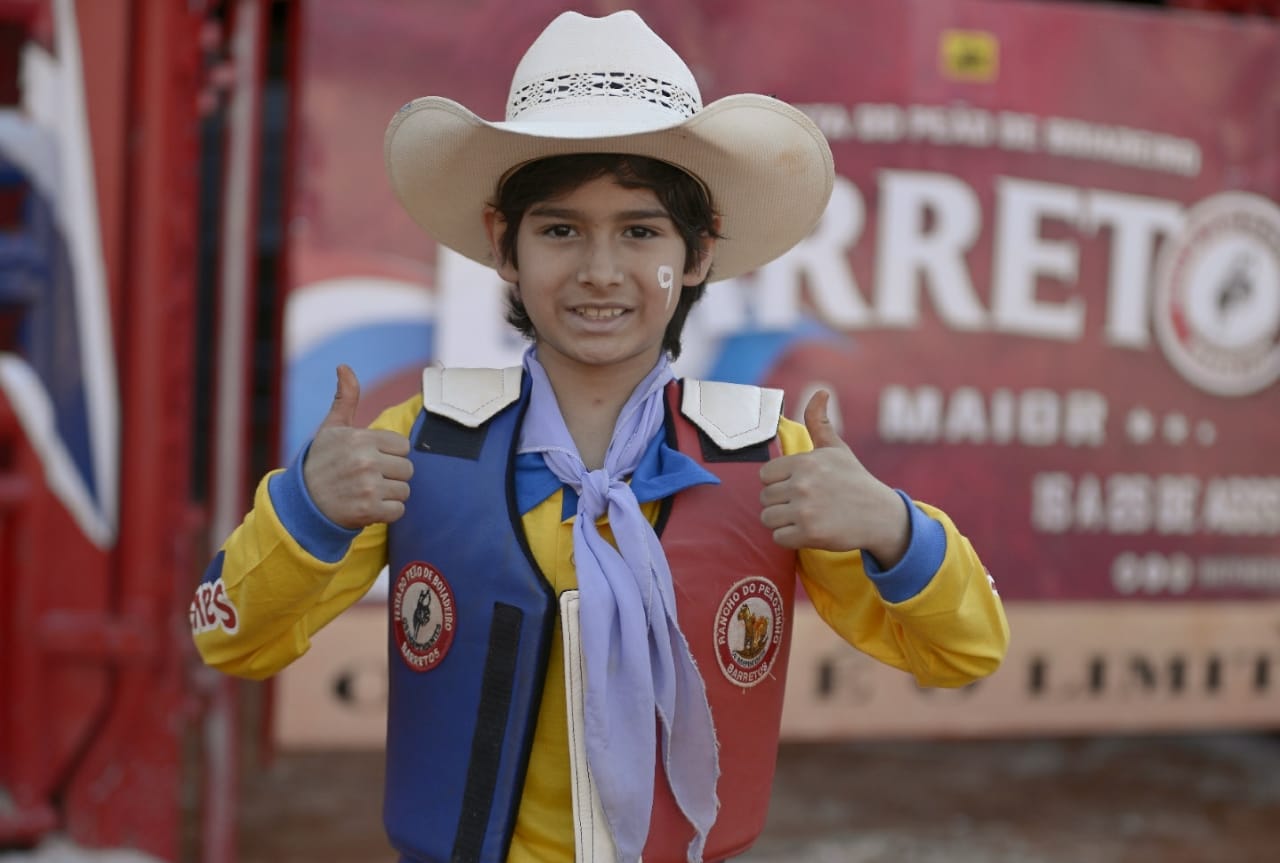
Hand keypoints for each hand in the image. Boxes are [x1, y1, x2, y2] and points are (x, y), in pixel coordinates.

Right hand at [303, 365, 412, 528]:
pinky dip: (386, 513)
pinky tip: (367, 507)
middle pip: (407, 469)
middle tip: (368, 479)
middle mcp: (366, 460)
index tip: (370, 459)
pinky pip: (399, 511)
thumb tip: (344, 366)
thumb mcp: (331, 429)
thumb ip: (345, 398)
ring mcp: (368, 486)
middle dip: (392, 476)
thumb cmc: (321, 462)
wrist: (301, 504)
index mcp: (360, 438)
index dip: (389, 454)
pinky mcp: (369, 510)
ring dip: (389, 495)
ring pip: (404, 491)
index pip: (403, 446)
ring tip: (366, 492)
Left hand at [759, 389, 908, 564]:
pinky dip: (790, 538)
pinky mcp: (809, 533)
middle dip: (780, 503)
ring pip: (767, 518)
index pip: (765, 475)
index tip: (797, 486)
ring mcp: (805, 509)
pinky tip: (809, 531)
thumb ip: (819, 422)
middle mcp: (802, 484)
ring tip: (805, 517)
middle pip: (764, 498)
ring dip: (782, 522)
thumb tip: (821, 391)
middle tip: (804, 504)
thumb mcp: (837, 449)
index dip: (778, 482)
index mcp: (805, 462)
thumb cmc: (854, 481)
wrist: (880, 515)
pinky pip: (778, 538)